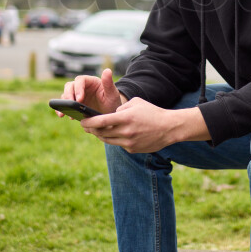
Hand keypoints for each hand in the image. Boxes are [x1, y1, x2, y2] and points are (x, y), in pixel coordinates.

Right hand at [57, 69, 122, 117]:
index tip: (80, 99)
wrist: (110, 113)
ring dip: (64, 102)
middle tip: (71, 105)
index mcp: (91, 81)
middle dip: (68, 95)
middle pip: (70, 86)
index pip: (81, 80)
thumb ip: (109, 83)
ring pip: (65, 94)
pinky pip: (65, 104)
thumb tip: (107, 70)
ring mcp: (77, 95)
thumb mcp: (112, 94)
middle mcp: (82, 86)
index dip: (78, 88)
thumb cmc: (112, 102)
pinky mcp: (74, 104)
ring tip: (65, 112)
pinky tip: (62, 115)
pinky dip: (61, 109)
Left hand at [82, 99, 209, 153]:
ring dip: (99, 135)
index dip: (88, 122)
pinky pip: (118, 144)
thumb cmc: (152, 112)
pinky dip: (113, 139)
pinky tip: (113, 134)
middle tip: (85, 125)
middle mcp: (125, 131)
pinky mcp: (132, 149)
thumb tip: (110, 114)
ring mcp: (129, 142)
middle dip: (90, 129)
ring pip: (107, 140)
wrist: (169, 128)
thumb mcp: (136, 102)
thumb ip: (120, 107)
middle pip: (100, 133)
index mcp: (125, 118)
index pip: (100, 121)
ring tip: (95, 130)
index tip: (81, 121)